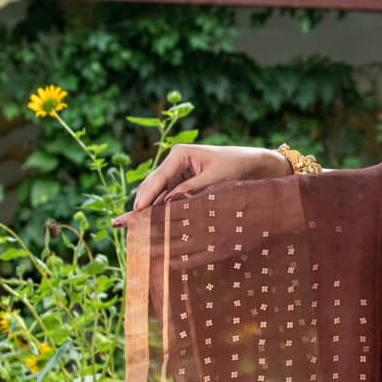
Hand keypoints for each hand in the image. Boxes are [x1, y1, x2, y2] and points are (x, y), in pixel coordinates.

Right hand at [111, 144, 291, 226]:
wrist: (253, 164)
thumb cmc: (235, 167)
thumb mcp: (214, 179)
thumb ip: (190, 191)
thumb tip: (166, 204)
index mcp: (179, 154)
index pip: (158, 177)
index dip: (146, 195)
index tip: (136, 211)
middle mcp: (174, 161)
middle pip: (153, 185)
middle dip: (142, 203)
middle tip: (128, 223)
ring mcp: (178, 173)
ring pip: (158, 193)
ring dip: (150, 209)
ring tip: (136, 227)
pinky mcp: (184, 183)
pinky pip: (169, 197)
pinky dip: (162, 209)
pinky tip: (155, 223)